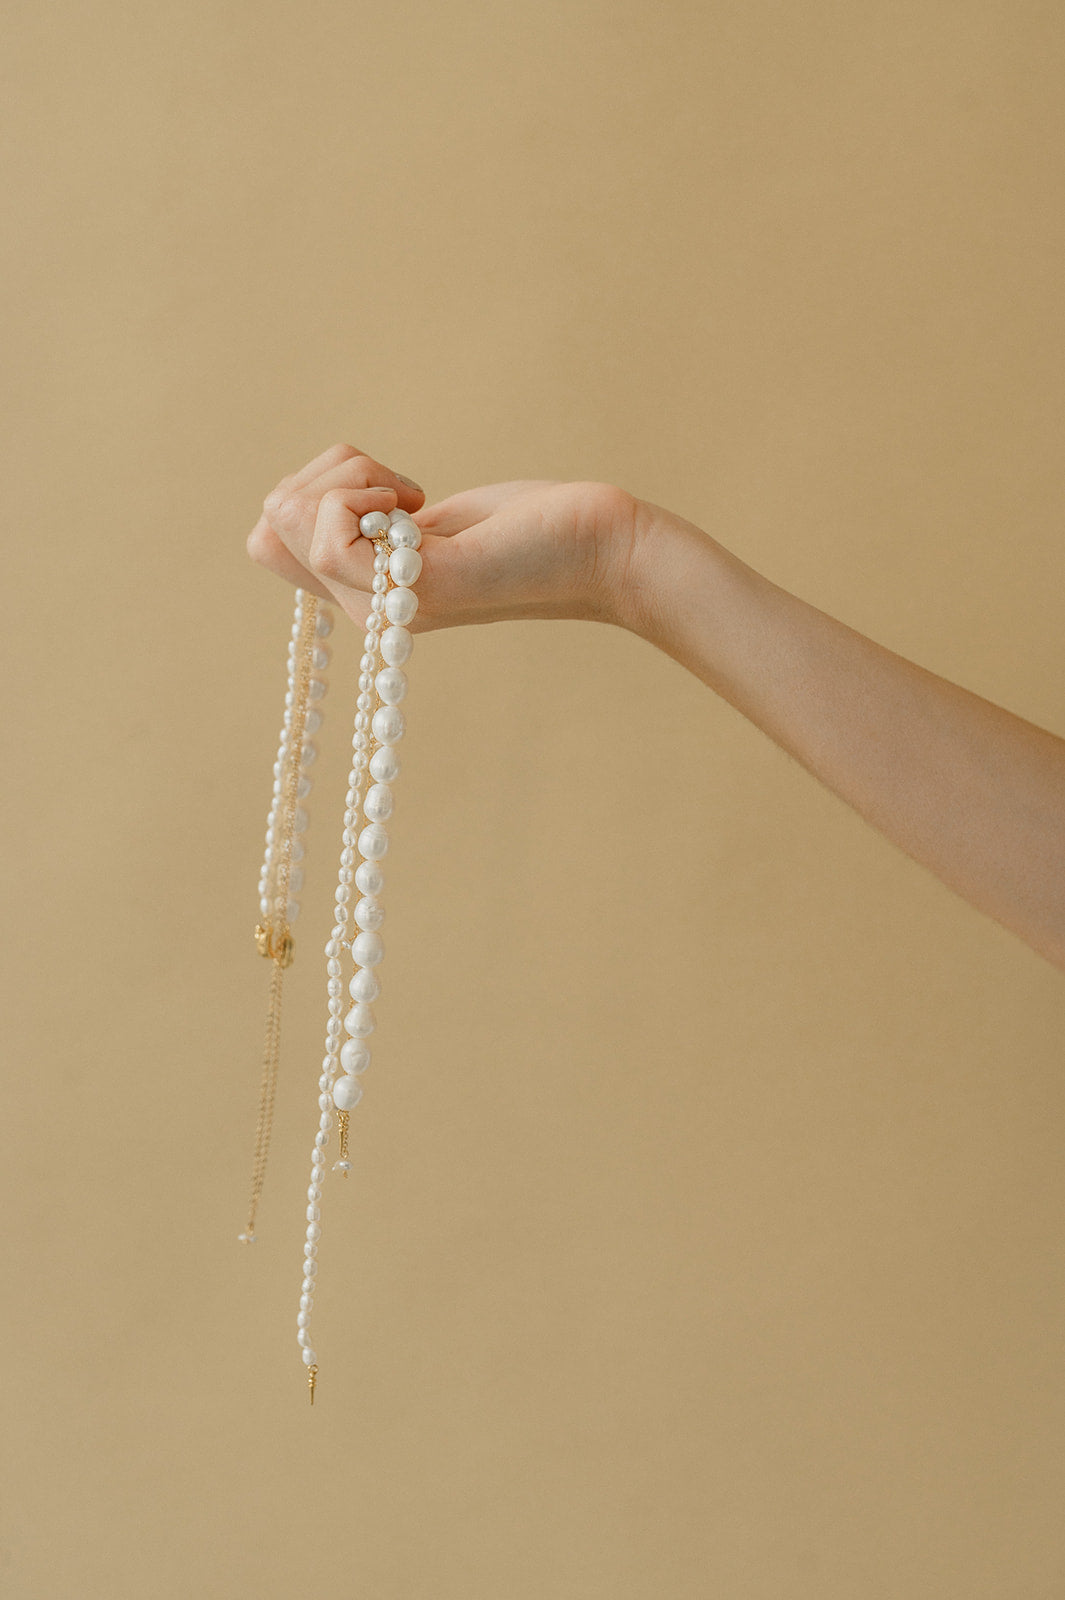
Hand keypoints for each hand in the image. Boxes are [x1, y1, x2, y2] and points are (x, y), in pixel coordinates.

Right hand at [246, 442, 644, 633]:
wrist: (599, 550)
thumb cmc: (525, 529)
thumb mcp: (423, 520)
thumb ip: (366, 521)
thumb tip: (296, 496)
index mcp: (364, 594)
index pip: (266, 544)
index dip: (308, 494)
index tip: (382, 497)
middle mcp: (368, 613)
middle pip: (265, 528)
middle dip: (321, 477)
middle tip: (399, 494)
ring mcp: (389, 608)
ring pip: (288, 521)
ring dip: (348, 476)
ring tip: (414, 497)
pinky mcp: (418, 590)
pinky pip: (331, 536)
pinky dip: (363, 492)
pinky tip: (419, 504)